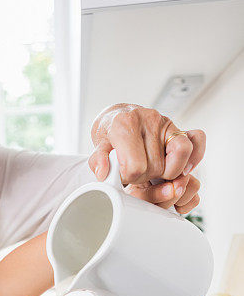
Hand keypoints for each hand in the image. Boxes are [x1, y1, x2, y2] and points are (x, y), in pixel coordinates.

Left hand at [89, 104, 205, 213]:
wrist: (118, 117)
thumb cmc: (110, 133)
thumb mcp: (98, 146)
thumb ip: (97, 160)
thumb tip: (103, 173)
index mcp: (125, 124)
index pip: (136, 167)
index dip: (129, 178)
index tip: (123, 175)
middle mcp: (149, 120)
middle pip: (156, 168)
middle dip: (146, 178)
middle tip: (135, 173)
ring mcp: (167, 124)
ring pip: (177, 163)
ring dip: (165, 174)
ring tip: (152, 172)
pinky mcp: (179, 128)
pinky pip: (198, 141)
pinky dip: (193, 158)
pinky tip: (182, 168)